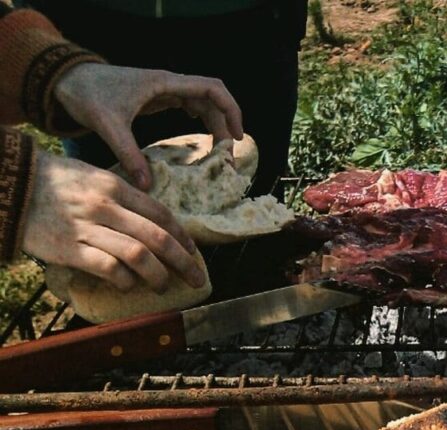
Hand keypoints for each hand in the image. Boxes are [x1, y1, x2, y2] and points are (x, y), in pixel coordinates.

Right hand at [21, 151, 205, 292]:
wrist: (8, 184)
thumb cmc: (53, 183)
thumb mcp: (92, 178)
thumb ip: (123, 197)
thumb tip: (154, 222)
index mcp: (114, 187)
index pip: (161, 214)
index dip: (183, 237)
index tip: (194, 252)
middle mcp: (105, 206)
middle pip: (158, 238)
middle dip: (184, 262)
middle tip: (197, 279)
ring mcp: (87, 228)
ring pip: (138, 255)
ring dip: (158, 276)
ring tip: (163, 286)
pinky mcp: (69, 249)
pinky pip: (109, 269)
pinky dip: (125, 281)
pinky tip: (128, 286)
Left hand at [52, 63, 243, 189]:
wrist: (65, 80)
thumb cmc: (87, 95)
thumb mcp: (108, 125)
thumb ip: (129, 155)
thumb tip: (147, 187)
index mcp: (164, 84)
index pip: (212, 89)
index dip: (231, 111)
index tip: (236, 138)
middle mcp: (169, 84)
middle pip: (212, 100)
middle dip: (226, 124)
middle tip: (229, 155)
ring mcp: (164, 90)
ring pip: (203, 104)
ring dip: (215, 125)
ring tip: (220, 152)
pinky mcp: (157, 98)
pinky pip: (190, 107)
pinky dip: (201, 122)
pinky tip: (202, 141)